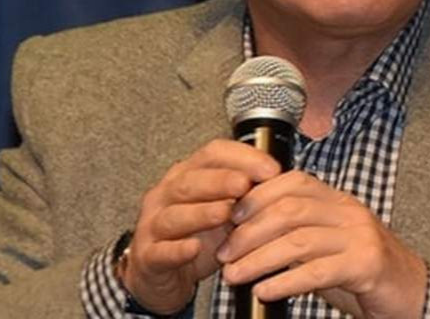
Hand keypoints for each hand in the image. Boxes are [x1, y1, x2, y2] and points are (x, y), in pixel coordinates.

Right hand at [121, 139, 279, 313]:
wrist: (160, 276)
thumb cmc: (197, 237)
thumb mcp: (224, 212)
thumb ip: (244, 195)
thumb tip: (281, 181)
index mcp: (187, 175)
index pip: (212, 154)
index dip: (241, 157)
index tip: (271, 168)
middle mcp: (166, 195)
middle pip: (189, 181)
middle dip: (220, 181)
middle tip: (245, 185)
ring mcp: (153, 225)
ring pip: (173, 215)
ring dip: (201, 213)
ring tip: (225, 213)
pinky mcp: (148, 257)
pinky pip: (160, 251)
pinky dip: (177, 250)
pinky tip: (193, 248)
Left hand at [216, 170, 427, 318]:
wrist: (408, 290)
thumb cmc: (359, 268)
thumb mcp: (326, 241)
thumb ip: (295, 231)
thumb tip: (243, 233)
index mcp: (336, 199)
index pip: (291, 182)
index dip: (256, 197)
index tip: (229, 217)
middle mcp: (347, 211)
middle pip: (289, 211)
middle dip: (249, 232)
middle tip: (224, 254)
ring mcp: (359, 236)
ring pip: (298, 240)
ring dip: (258, 259)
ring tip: (234, 276)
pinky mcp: (366, 265)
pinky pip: (317, 271)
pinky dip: (285, 281)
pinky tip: (265, 291)